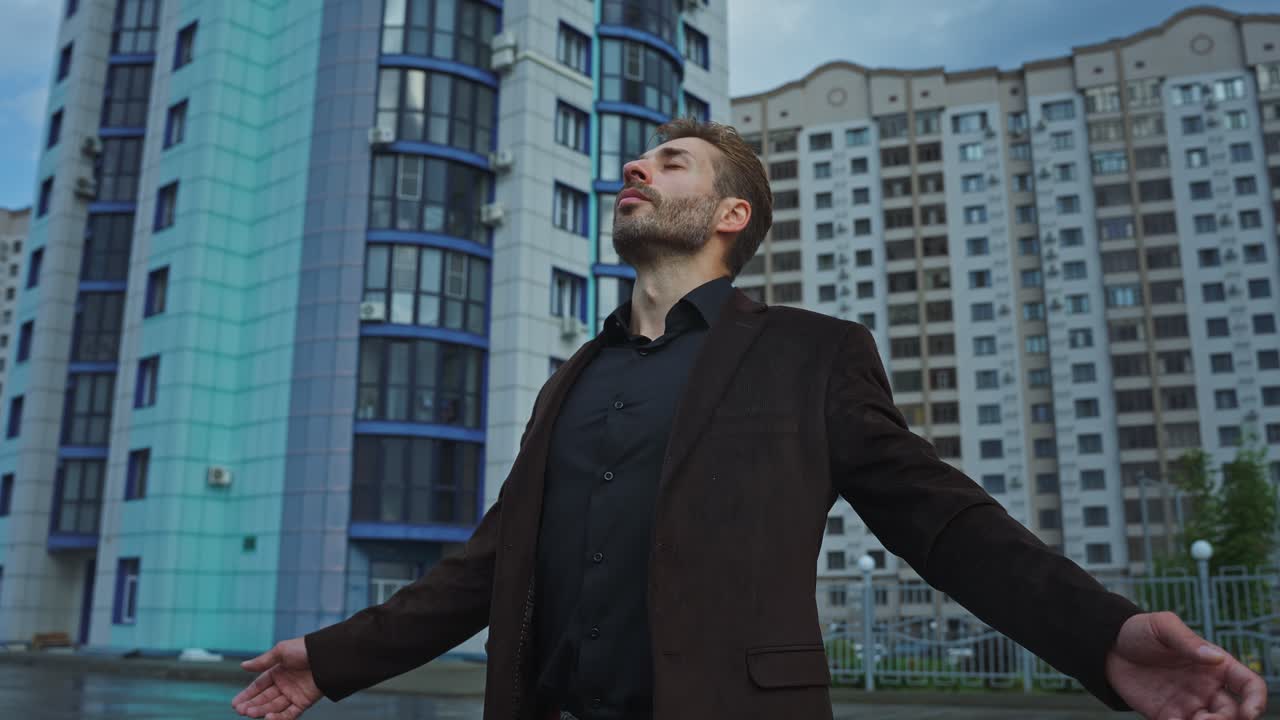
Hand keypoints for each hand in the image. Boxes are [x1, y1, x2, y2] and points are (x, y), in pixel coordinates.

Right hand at [231, 637, 323, 718]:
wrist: (327, 655)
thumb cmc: (305, 649)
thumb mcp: (281, 651)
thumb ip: (263, 661)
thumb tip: (243, 665)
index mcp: (278, 672)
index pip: (259, 686)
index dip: (247, 695)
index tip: (235, 704)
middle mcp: (285, 684)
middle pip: (265, 699)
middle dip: (252, 705)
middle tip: (240, 710)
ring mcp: (294, 694)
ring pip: (274, 707)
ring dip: (261, 711)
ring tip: (250, 713)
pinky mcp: (304, 702)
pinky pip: (290, 714)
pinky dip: (279, 718)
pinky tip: (268, 717)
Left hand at [1105, 611, 1266, 719]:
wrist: (1106, 646)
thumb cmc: (1139, 631)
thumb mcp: (1162, 627)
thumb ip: (1188, 641)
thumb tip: (1216, 658)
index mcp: (1215, 665)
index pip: (1248, 685)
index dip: (1256, 700)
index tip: (1250, 712)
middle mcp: (1207, 687)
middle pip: (1233, 712)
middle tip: (1206, 719)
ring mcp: (1188, 703)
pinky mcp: (1167, 715)